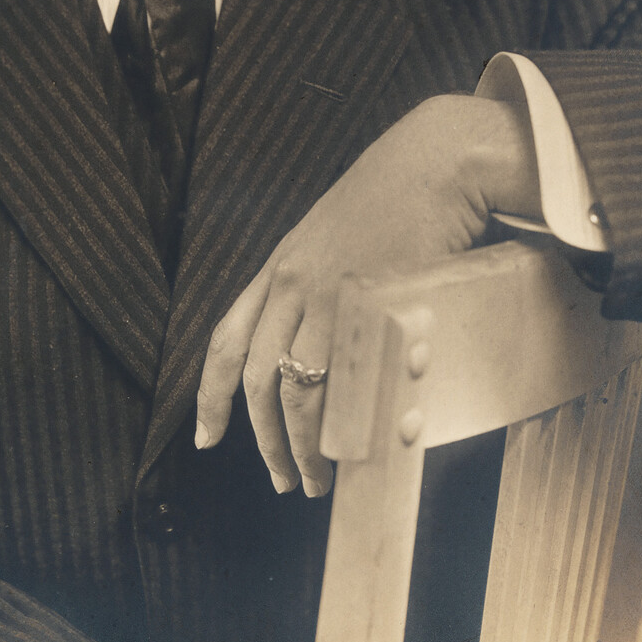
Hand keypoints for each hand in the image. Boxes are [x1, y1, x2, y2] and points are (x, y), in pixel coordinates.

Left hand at [194, 95, 540, 497]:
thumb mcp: (336, 239)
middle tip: (284, 481)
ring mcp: (328, 294)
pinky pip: (343, 378)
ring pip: (296, 390)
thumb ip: (320, 289)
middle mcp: (291, 282)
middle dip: (265, 441)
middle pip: (255, 380)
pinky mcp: (368, 304)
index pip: (225, 340)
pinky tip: (352, 447)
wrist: (436, 160)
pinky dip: (342, 421)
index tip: (205, 439)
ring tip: (320, 480)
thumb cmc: (397, 199)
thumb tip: (324, 350)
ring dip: (303, 445)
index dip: (208, 396)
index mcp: (279, 268)